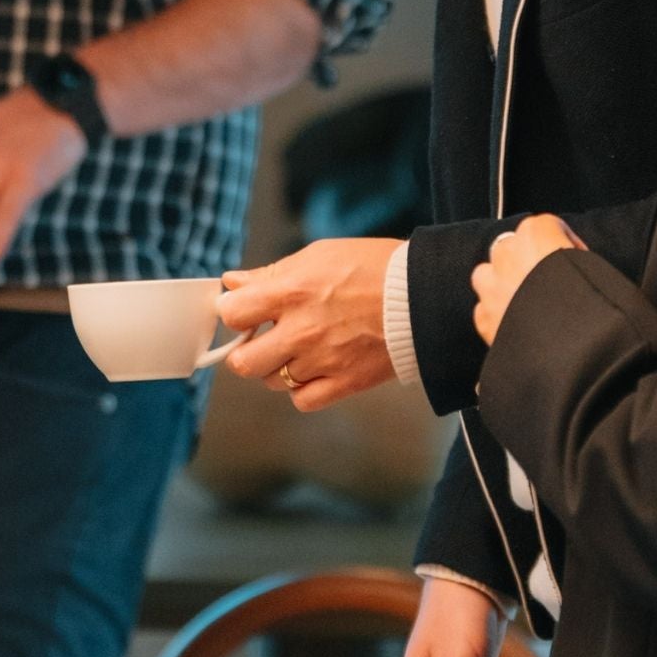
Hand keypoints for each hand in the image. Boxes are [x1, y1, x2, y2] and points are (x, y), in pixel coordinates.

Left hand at [215, 239, 399, 408]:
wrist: (424, 295)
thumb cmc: (373, 268)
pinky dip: (302, 389)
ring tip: (297, 348)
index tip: (241, 311)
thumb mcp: (318, 255)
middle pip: (242, 363)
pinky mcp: (345, 383)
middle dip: (245, 351)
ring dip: (277, 367)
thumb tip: (232, 283)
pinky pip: (302, 400)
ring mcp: (322, 361)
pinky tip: (313, 369)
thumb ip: (271, 273)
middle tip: (260, 339)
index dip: (232, 312)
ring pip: (272, 381)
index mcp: (291, 293)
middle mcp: (301, 331)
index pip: (232, 314)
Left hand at [471, 214, 583, 344]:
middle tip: (552, 285)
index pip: (548, 226)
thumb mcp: (602, 270)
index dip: (566, 246)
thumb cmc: (595, 307)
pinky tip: (520, 328)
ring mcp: (490, 285)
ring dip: (504, 283)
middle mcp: (507, 252)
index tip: (578, 264)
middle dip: (528, 261)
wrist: (571, 353)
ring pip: (489, 274)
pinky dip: (498, 315)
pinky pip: (486, 309)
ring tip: (530, 304)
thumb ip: (581, 259)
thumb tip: (579, 270)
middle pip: (513, 247)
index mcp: (536, 232)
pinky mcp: (483, 317)